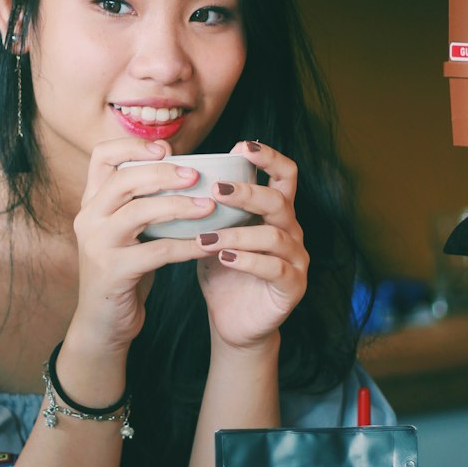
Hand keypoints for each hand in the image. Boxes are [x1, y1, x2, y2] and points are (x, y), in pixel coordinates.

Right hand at [71, 139, 216, 350]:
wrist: (103, 323)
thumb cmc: (124, 270)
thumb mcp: (126, 232)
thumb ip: (141, 202)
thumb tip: (184, 169)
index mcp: (91, 202)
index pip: (101, 156)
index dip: (132, 146)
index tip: (165, 148)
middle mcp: (88, 218)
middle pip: (124, 179)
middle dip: (163, 173)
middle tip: (196, 175)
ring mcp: (97, 244)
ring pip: (139, 211)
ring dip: (179, 206)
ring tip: (209, 207)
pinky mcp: (112, 271)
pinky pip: (157, 252)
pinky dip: (187, 246)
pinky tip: (209, 244)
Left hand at [194, 141, 307, 347]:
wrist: (233, 321)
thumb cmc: (222, 270)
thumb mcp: (213, 232)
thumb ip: (207, 206)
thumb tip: (171, 172)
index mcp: (275, 211)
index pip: (284, 174)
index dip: (268, 156)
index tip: (240, 145)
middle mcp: (291, 230)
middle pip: (278, 200)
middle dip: (247, 193)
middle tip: (215, 190)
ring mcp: (296, 259)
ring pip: (274, 236)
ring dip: (237, 233)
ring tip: (205, 238)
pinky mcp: (293, 286)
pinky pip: (274, 268)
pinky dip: (247, 260)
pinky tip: (223, 257)